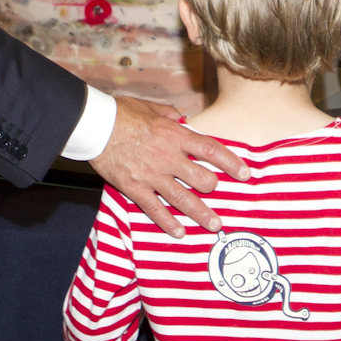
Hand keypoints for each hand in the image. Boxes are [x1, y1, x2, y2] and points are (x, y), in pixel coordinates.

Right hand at [88, 94, 248, 237]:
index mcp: (175, 135)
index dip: (231, 163)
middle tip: (216, 193)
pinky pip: (155, 209)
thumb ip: (171, 116)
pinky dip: (168, 223)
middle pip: (202, 179)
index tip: (245, 173)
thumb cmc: (122, 113)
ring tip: (214, 225)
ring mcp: (152, 175)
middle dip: (213, 188)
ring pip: (183, 199)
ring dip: (201, 214)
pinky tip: (179, 232)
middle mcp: (168, 157)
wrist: (95, 126)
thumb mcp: (152, 108)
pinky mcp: (134, 188)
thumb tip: (182, 119)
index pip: (211, 150)